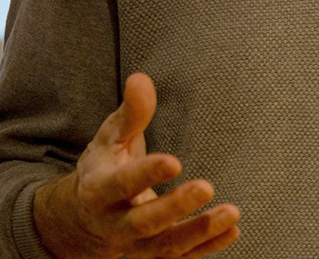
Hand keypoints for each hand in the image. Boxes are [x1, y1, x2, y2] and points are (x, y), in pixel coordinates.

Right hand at [32, 73, 240, 258]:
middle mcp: (115, 224)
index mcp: (98, 190)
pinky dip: (206, 248)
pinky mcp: (154, 253)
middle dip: (174, 208)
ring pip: (165, 247)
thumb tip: (141, 79)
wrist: (86, 214)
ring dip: (198, 233)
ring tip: (231, 213)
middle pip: (143, 223)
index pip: (120, 185)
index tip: (175, 161)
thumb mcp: (110, 137)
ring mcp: (135, 245)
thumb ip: (130, 113)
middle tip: (206, 186)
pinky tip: (232, 231)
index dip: (146, 174)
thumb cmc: (105, 165)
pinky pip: (180, 258)